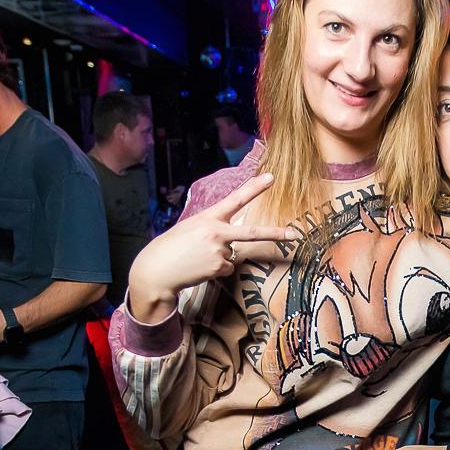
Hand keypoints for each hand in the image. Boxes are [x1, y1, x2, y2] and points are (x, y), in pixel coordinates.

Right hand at [125, 172, 298, 322]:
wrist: (156, 270)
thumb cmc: (172, 248)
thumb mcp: (191, 229)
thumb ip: (213, 230)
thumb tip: (232, 247)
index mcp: (208, 217)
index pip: (235, 199)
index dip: (254, 188)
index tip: (271, 178)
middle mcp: (216, 232)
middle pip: (252, 233)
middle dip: (275, 234)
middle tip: (293, 234)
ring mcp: (219, 251)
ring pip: (232, 256)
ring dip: (218, 260)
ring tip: (196, 259)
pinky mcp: (218, 268)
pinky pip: (227, 270)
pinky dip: (216, 271)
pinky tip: (199, 268)